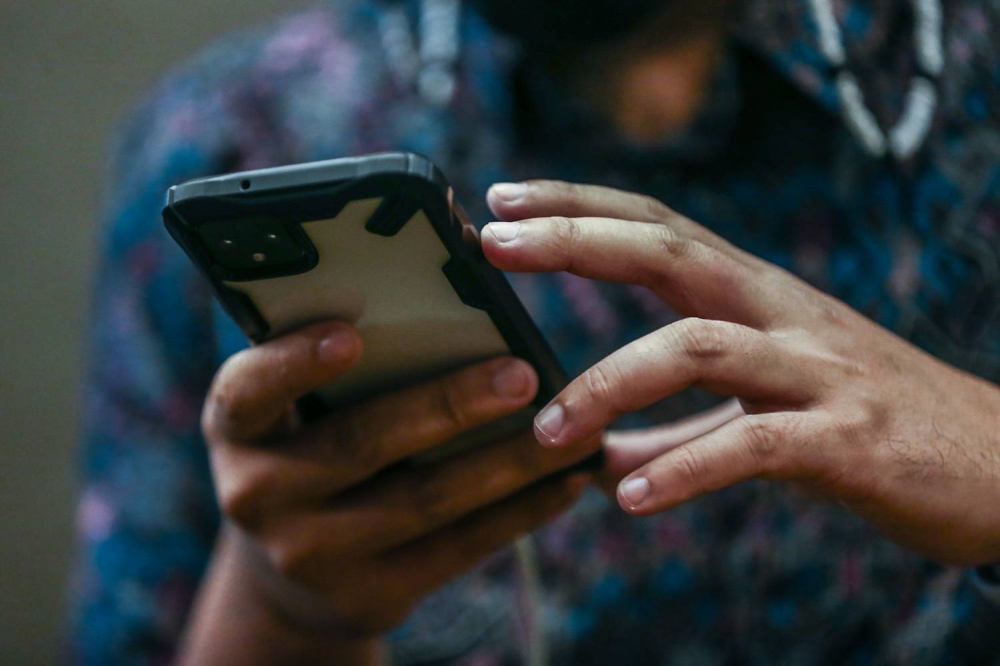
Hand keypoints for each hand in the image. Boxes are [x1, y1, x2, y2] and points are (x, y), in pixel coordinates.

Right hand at [200, 322, 595, 640]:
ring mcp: (313, 553)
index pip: (249, 391)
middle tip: (522, 375)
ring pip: (427, 500)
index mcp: (238, 426)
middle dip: (448, 407)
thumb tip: (454, 269)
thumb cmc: (308, 447)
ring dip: (510, 464)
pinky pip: (458, 548)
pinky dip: (521, 510)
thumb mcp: (296, 406)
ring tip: (576, 429)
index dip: (294, 364)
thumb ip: (342, 354)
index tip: (349, 336)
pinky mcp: (371, 593)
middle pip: (363, 444)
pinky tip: (567, 479)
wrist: (291, 571)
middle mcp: (261, 493)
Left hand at [482, 180, 999, 566]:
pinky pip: (751, 443)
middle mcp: (781, 313)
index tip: (505, 200)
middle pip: (668, 248)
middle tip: (495, 242)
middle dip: (577, 238)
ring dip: (610, 382)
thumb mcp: (764, 414)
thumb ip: (680, 434)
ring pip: (698, 344)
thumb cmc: (868, 424)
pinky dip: (684, 469)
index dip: (581, 204)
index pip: (658, 225)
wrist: (997, 463)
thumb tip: (599, 461)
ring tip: (548, 431)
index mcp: (756, 297)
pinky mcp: (847, 437)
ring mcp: (816, 370)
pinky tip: (629, 499)